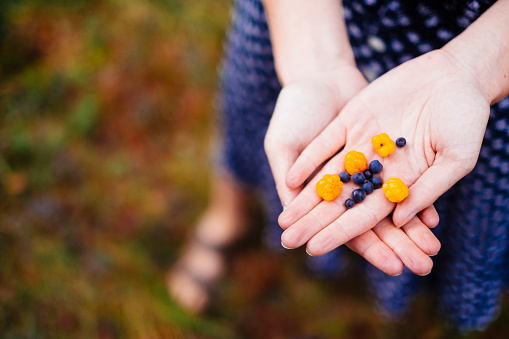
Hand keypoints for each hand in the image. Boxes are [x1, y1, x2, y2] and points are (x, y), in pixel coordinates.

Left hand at [279, 49, 489, 257]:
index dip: (340, 232)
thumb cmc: (466, 117)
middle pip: (340, 202)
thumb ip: (429, 188)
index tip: (316, 249)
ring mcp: (361, 144)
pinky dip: (308, 161)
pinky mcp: (351, 120)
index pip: (365, 216)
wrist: (455, 73)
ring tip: (283, 220)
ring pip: (328, 178)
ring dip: (306, 198)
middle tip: (289, 242)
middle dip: (314, 223)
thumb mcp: (457, 156)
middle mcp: (376, 169)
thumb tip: (399, 220)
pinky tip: (291, 180)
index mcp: (401, 183)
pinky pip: (325, 144)